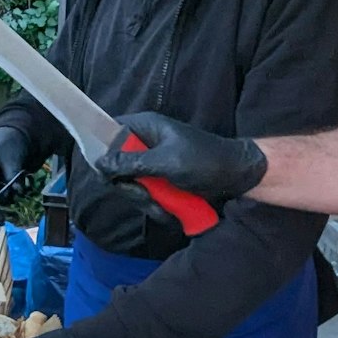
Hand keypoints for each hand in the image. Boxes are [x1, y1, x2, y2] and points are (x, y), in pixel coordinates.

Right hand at [92, 112, 266, 204]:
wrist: (238, 178)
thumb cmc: (205, 161)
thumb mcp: (166, 162)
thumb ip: (131, 163)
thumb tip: (99, 163)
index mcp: (144, 127)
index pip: (107, 134)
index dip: (105, 155)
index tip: (111, 175)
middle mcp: (144, 143)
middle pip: (116, 168)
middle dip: (132, 188)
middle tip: (148, 196)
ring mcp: (151, 164)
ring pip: (130, 187)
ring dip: (147, 202)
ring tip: (166, 207)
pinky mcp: (160, 181)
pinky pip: (146, 197)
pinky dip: (156, 207)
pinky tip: (170, 211)